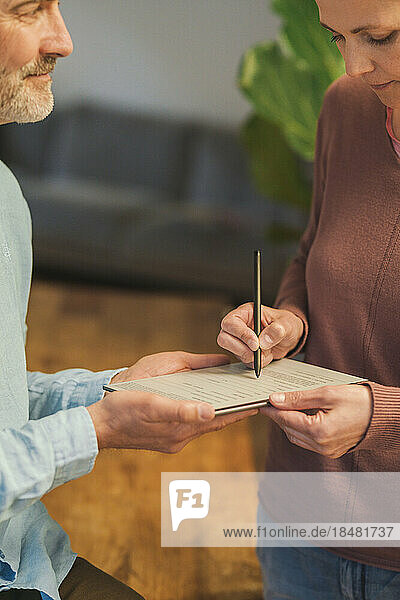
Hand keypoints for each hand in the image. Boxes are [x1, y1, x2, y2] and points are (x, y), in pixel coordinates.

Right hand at [87, 351, 257, 452]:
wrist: (97, 426)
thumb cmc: (122, 411)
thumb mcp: (152, 405)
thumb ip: (181, 410)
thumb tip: (210, 410)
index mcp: (181, 430)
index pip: (219, 420)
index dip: (239, 412)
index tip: (260, 403)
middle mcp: (180, 437)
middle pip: (214, 422)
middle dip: (233, 412)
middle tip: (252, 399)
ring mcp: (171, 438)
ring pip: (202, 423)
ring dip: (218, 412)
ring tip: (234, 400)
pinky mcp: (162, 435)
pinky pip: (189, 423)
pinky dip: (201, 414)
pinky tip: (201, 405)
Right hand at [217, 303, 303, 367]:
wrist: (289, 337)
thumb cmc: (286, 324)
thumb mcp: (287, 324)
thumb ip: (277, 330)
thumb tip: (264, 340)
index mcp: (246, 313)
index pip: (231, 322)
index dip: (241, 334)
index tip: (255, 344)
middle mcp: (239, 326)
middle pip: (224, 338)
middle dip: (241, 349)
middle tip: (257, 352)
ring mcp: (239, 340)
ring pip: (232, 352)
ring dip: (250, 356)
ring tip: (266, 352)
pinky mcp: (243, 352)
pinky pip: (243, 361)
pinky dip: (255, 362)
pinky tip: (266, 356)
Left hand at [262, 384, 372, 458]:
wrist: (383, 416)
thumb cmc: (359, 402)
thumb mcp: (327, 393)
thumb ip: (298, 398)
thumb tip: (275, 399)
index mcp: (319, 431)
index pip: (285, 419)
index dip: (271, 409)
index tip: (261, 401)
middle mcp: (321, 446)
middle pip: (288, 429)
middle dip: (278, 415)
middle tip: (271, 401)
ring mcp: (326, 451)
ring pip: (295, 437)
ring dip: (288, 423)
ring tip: (284, 406)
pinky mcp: (330, 450)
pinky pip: (307, 441)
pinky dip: (299, 429)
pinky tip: (300, 415)